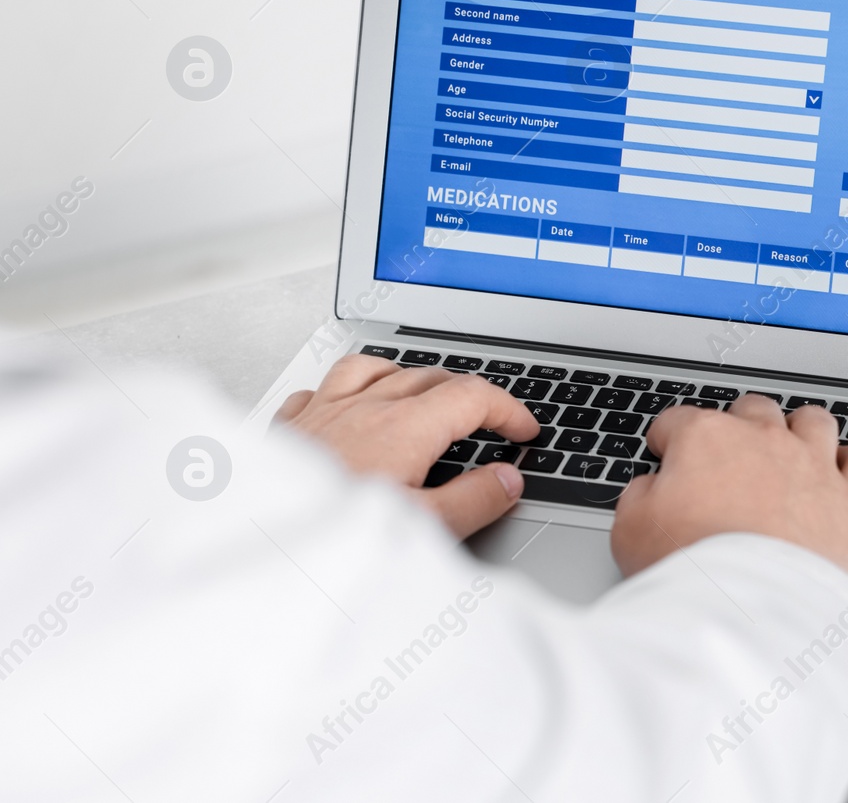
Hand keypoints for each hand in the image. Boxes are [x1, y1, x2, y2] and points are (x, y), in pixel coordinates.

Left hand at [273, 355, 538, 537]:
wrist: (253, 550)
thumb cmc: (327, 540)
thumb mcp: (420, 530)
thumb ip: (472, 501)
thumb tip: (506, 481)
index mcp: (403, 427)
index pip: (472, 396)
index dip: (507, 409)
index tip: (523, 430)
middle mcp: (362, 408)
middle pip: (429, 376)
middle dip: (468, 393)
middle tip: (488, 421)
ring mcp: (320, 413)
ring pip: (373, 368)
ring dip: (407, 377)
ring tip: (422, 396)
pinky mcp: (287, 430)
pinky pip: (319, 390)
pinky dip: (343, 392)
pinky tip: (345, 410)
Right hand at [611, 394, 847, 590]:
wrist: (754, 614)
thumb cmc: (695, 572)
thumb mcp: (630, 532)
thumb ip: (639, 497)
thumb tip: (649, 489)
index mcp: (707, 440)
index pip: (680, 421)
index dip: (668, 439)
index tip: (667, 452)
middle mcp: (765, 442)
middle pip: (752, 411)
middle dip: (738, 426)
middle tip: (729, 455)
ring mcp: (813, 466)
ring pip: (813, 422)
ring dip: (799, 432)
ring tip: (790, 451)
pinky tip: (842, 476)